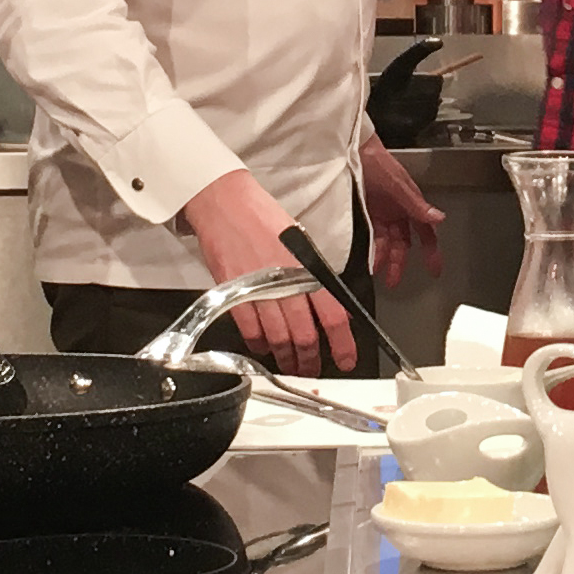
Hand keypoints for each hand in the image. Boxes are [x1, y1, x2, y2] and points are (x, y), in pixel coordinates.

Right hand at [176, 168, 355, 376]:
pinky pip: (251, 332)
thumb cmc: (264, 220)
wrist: (226, 205)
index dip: (343, 344)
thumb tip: (334, 310)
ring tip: (290, 364)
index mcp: (308, 269)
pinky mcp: (234, 296)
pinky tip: (265, 348)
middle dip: (311, 360)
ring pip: (279, 339)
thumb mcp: (302, 245)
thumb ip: (317, 279)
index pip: (333, 316)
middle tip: (313, 369)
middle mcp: (285, 283)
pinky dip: (260, 345)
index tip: (347, 360)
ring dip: (287, 358)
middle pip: (305, 336)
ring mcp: (258, 291)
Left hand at [359, 135, 443, 286]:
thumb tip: (439, 218)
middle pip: (403, 242)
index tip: (434, 270)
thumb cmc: (378, 161)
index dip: (432, 252)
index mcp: (411, 204)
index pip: (426, 233)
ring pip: (387, 241)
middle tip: (395, 281)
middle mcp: (399, 211)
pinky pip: (372, 235)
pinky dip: (371, 247)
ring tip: (378, 272)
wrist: (353, 149)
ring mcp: (382, 212)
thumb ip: (416, 204)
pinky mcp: (366, 211)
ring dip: (384, 257)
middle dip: (400, 262)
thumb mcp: (397, 185)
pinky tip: (368, 258)